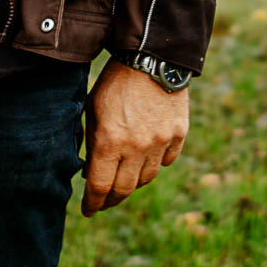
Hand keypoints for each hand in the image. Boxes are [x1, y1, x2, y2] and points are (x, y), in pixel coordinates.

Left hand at [81, 58, 188, 216]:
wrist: (152, 55)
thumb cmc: (116, 80)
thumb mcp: (93, 107)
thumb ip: (91, 139)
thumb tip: (89, 170)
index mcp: (110, 141)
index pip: (99, 186)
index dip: (92, 203)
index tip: (87, 210)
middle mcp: (136, 147)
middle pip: (124, 189)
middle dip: (111, 199)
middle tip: (104, 201)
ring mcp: (160, 143)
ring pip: (146, 178)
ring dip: (133, 181)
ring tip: (124, 178)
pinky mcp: (178, 135)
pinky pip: (167, 161)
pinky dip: (155, 163)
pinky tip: (146, 157)